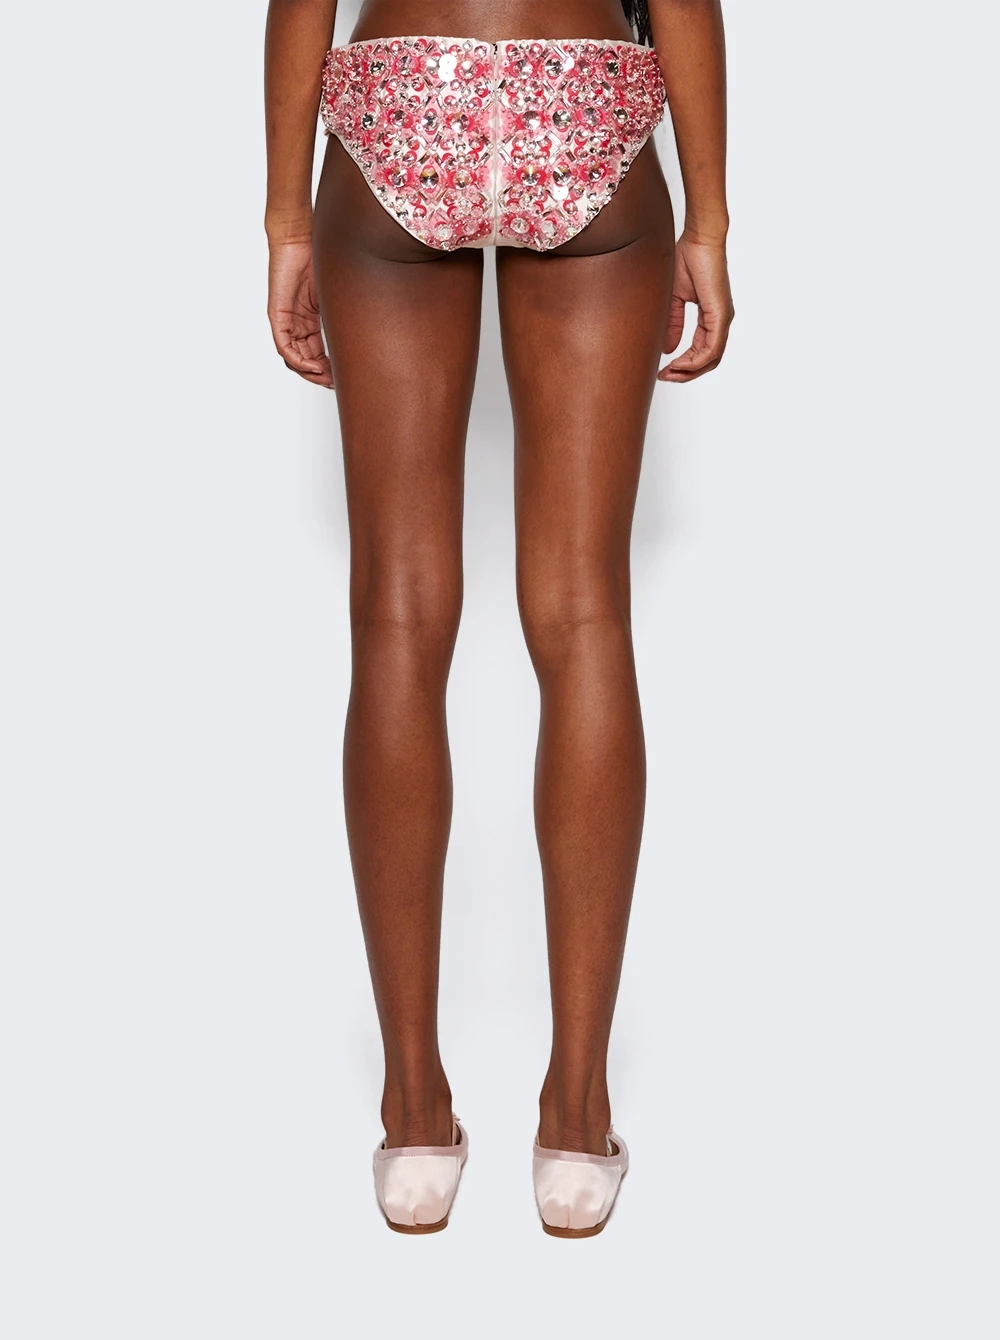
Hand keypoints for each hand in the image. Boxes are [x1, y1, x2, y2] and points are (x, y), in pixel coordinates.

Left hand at [267, 237, 332, 387]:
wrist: (299, 236)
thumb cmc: (318, 256)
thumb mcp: (338, 293)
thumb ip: (346, 313)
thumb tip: (372, 327)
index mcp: (310, 320)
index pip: (317, 352)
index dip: (330, 368)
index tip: (344, 376)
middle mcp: (296, 323)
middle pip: (305, 360)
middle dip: (321, 375)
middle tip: (336, 383)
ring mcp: (286, 320)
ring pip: (294, 358)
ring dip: (310, 372)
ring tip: (326, 378)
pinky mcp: (277, 315)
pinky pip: (284, 347)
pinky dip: (298, 361)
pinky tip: (313, 367)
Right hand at [659, 233, 733, 382]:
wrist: (699, 239)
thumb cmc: (688, 259)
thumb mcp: (675, 299)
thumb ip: (674, 324)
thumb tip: (669, 349)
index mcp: (711, 318)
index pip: (701, 352)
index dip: (682, 366)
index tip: (662, 370)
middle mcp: (720, 322)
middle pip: (708, 362)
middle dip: (685, 374)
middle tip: (665, 377)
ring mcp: (723, 319)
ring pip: (711, 359)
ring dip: (689, 371)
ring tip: (669, 373)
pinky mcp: (721, 315)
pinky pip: (712, 348)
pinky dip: (695, 360)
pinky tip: (679, 363)